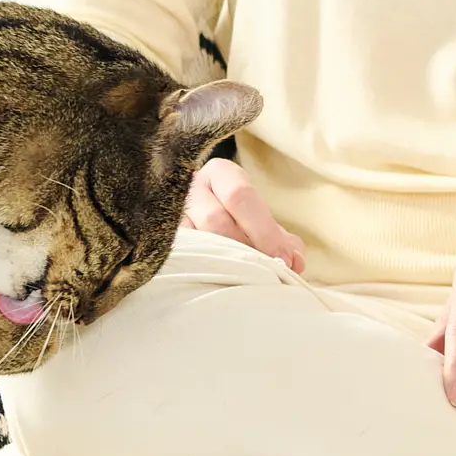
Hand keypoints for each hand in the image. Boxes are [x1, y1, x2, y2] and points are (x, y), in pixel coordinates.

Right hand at [179, 158, 305, 271]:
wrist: (201, 212)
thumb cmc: (238, 218)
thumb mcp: (262, 220)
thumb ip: (282, 240)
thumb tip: (295, 263)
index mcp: (221, 174)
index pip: (241, 196)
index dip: (264, 231)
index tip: (283, 260)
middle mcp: (191, 187)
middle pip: (216, 219)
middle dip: (245, 249)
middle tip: (266, 272)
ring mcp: (170, 212)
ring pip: (195, 239)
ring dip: (222, 261)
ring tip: (244, 278)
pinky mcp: (161, 236)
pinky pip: (179, 255)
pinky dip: (201, 269)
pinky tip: (218, 281)